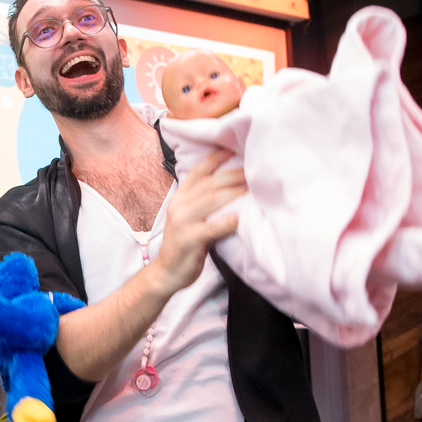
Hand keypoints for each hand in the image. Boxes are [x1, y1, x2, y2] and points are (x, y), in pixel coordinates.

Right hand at [152, 148, 246, 296]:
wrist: (167, 272)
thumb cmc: (185, 243)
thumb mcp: (189, 217)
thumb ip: (204, 202)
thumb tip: (233, 186)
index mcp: (180, 197)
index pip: (198, 171)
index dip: (216, 158)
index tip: (233, 148)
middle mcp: (179, 205)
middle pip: (210, 183)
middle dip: (233, 174)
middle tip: (254, 169)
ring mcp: (182, 221)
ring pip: (212, 201)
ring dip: (235, 193)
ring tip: (253, 188)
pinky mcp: (189, 239)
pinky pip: (212, 227)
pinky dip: (227, 222)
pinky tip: (241, 218)